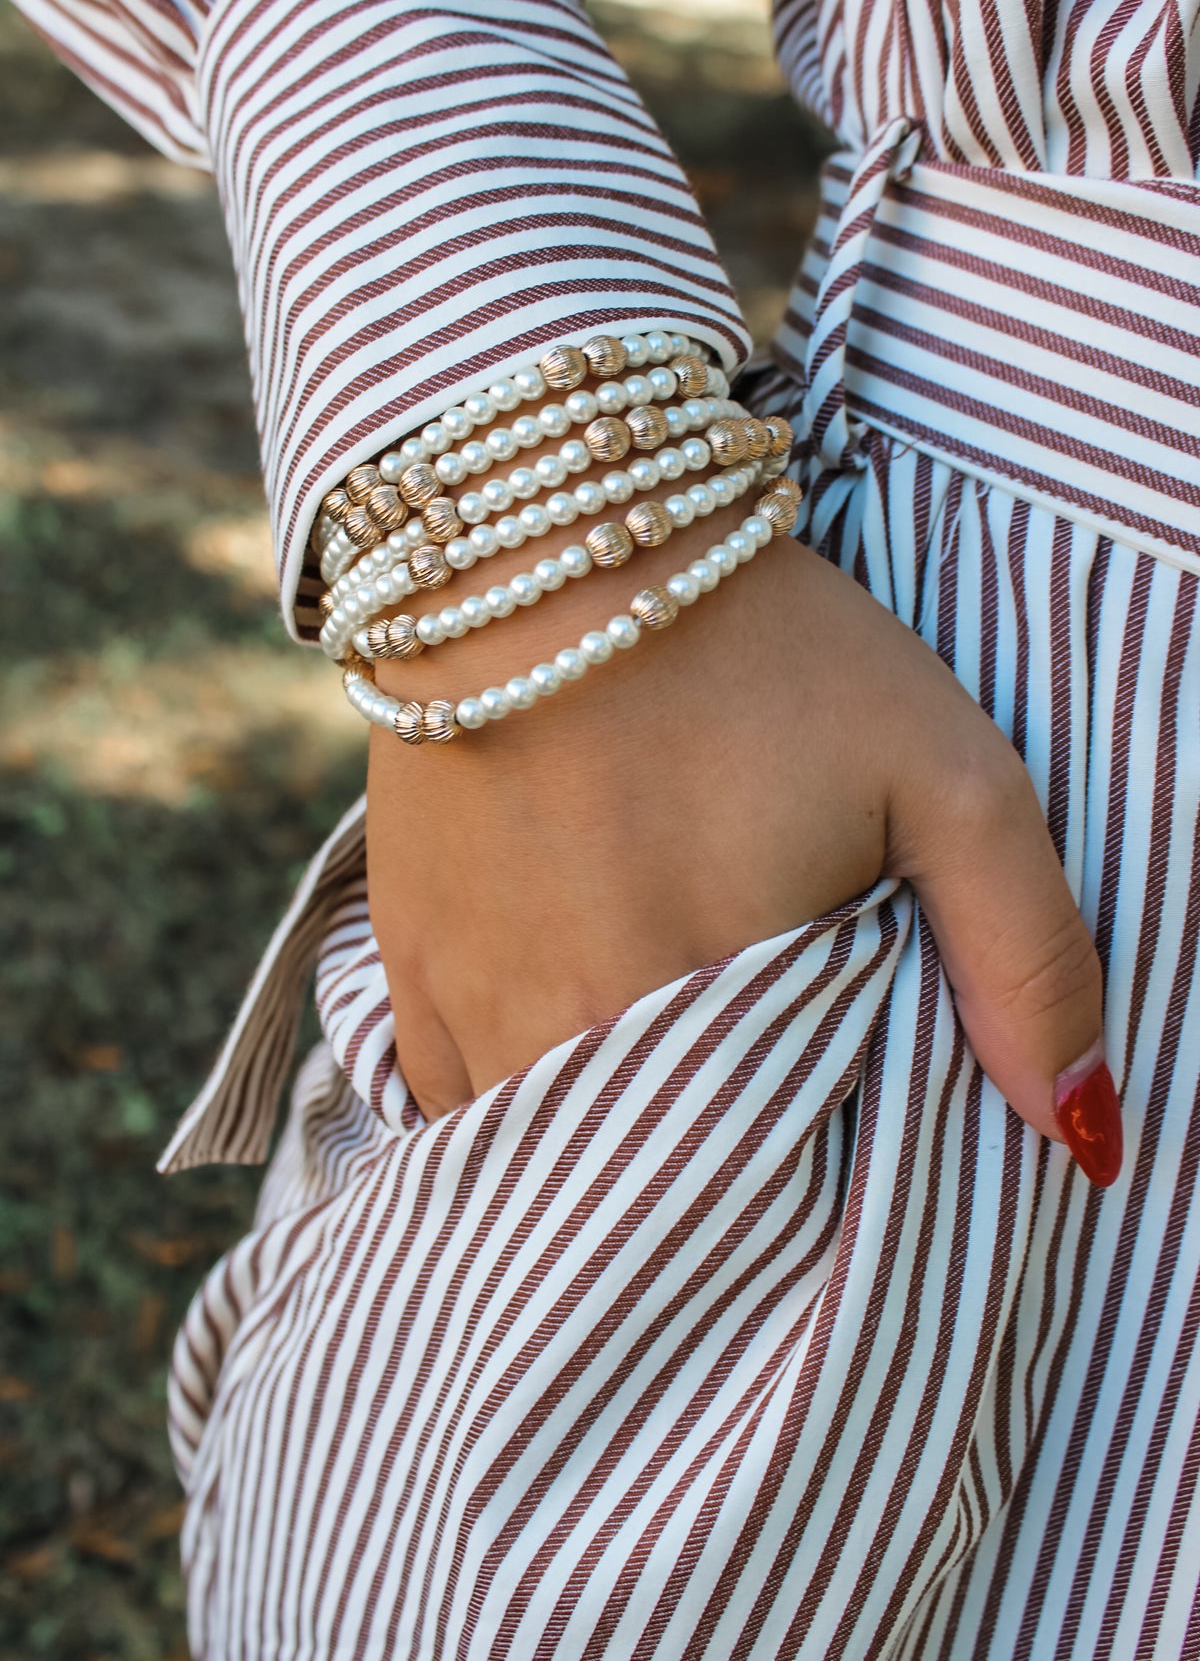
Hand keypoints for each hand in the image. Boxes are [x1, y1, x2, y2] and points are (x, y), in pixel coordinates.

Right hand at [365, 499, 1117, 1183]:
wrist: (544, 537)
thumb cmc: (763, 648)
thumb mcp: (947, 772)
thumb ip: (1027, 955)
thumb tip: (1085, 1135)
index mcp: (729, 1013)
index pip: (784, 1197)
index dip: (821, 1194)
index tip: (842, 1150)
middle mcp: (583, 1036)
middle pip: (662, 1195)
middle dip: (718, 1191)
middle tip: (757, 1126)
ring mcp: (480, 1003)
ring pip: (552, 1157)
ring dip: (610, 1157)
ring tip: (663, 1103)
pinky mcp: (410, 959)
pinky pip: (452, 1100)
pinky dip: (512, 1104)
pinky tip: (558, 1063)